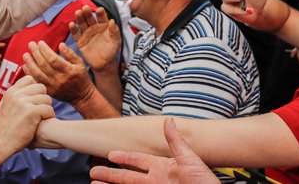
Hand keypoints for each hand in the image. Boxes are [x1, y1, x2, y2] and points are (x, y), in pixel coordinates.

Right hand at [0, 76, 53, 165]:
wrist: (1, 142)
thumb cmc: (6, 127)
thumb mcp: (6, 106)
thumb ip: (16, 96)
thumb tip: (27, 86)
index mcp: (11, 92)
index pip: (29, 79)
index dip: (35, 89)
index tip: (34, 100)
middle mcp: (17, 94)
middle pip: (41, 87)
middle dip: (43, 98)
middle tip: (40, 109)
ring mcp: (24, 102)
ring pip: (47, 98)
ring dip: (47, 108)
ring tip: (42, 117)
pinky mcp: (31, 112)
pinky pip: (49, 109)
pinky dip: (49, 116)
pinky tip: (43, 121)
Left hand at [22, 40, 97, 103]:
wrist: (81, 96)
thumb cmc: (81, 77)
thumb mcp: (80, 64)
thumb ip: (70, 54)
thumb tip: (60, 44)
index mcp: (69, 71)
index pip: (54, 59)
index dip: (45, 50)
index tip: (40, 42)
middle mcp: (60, 79)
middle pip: (44, 65)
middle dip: (36, 53)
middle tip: (31, 44)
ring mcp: (53, 87)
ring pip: (38, 74)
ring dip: (30, 63)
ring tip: (25, 54)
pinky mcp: (49, 92)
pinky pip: (36, 82)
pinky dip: (29, 74)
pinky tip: (25, 66)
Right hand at [69, 6, 120, 73]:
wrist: (104, 64)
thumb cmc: (112, 51)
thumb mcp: (116, 42)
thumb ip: (114, 32)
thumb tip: (112, 21)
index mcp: (104, 26)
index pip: (102, 17)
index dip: (100, 13)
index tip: (99, 10)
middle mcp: (94, 27)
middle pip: (90, 18)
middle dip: (87, 13)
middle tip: (85, 8)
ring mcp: (86, 33)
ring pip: (82, 24)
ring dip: (79, 18)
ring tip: (77, 13)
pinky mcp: (80, 41)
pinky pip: (76, 34)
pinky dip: (73, 29)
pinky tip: (72, 24)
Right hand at [89, 118, 218, 183]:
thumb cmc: (204, 182)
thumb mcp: (190, 160)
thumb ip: (176, 142)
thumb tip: (168, 120)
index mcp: (163, 168)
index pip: (138, 161)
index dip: (124, 157)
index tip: (110, 154)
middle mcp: (156, 181)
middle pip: (127, 177)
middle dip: (110, 175)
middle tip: (93, 172)